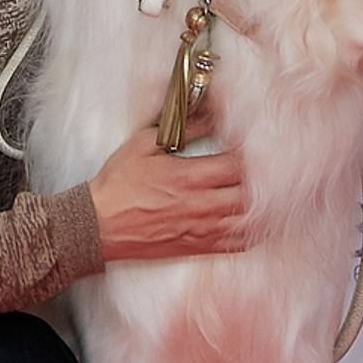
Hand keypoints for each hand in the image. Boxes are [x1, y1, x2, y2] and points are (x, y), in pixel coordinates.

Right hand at [88, 127, 248, 262]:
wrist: (98, 225)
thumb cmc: (118, 184)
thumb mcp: (144, 145)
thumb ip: (182, 131)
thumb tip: (209, 115)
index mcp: (189, 177)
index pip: (237, 165)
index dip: (252, 155)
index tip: (252, 147)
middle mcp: (201, 205)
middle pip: (250, 194)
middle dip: (261, 181)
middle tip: (263, 170)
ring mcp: (202, 230)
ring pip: (249, 221)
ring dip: (260, 207)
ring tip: (263, 194)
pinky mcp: (197, 247)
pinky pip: (237, 245)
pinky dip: (251, 233)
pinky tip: (253, 221)